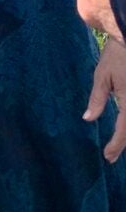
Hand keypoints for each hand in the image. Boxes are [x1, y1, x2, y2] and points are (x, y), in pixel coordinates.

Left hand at [84, 37, 125, 161]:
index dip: (116, 146)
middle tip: (112, 155)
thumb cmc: (117, 55)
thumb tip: (88, 119)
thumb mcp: (102, 75)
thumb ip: (98, 99)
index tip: (107, 156)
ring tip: (119, 145)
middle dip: (124, 144)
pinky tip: (125, 128)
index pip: (124, 131)